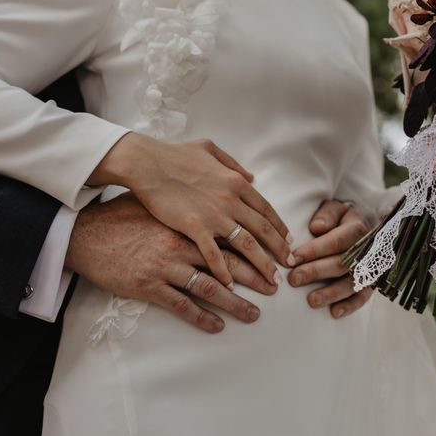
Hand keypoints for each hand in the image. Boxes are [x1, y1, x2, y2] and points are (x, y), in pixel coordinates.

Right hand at [65, 194, 277, 332]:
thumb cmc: (123, 214)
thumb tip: (207, 191)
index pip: (232, 236)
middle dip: (256, 276)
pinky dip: (201, 317)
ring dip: (235, 304)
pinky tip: (217, 326)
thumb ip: (189, 197)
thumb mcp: (158, 199)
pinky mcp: (149, 285)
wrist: (87, 234)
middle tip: (275, 286)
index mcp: (189, 223)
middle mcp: (183, 244)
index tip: (274, 257)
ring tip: (254, 314)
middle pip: (229, 263)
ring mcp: (166, 266)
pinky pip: (181, 305)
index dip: (256, 247)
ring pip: (210, 288)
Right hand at [87, 133, 293, 288]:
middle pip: (262, 230)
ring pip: (245, 245)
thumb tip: (251, 177)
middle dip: (279, 250)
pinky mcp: (192, 227)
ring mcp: (212, 215)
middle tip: (290, 265)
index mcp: (235, 182)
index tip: (288, 242)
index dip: (279, 227)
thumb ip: (232, 164)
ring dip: (262, 265)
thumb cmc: (173, 154)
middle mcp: (230, 199)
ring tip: (273, 281)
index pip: (265, 209)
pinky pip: (213, 255)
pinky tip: (231, 285)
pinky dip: (224, 271)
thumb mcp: (209, 149)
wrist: (144, 162)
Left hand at [288, 200, 372, 318]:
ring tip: (311, 301)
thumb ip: (326, 214)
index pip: (336, 241)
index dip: (314, 251)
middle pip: (342, 263)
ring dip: (332, 293)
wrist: (362, 230)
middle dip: (316, 272)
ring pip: (353, 283)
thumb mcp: (335, 209)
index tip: (292, 259)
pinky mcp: (371, 284)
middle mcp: (367, 249)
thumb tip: (316, 227)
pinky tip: (334, 313)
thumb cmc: (340, 220)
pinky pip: (363, 297)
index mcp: (357, 229)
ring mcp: (371, 268)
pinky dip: (350, 306)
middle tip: (294, 280)